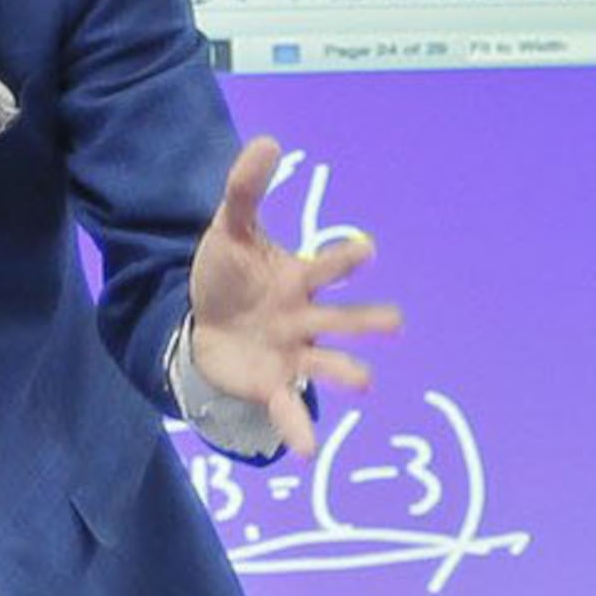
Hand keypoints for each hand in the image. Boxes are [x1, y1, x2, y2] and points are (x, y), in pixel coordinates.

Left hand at [184, 136, 400, 458]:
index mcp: (300, 278)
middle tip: (395, 325)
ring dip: (348, 374)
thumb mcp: (229, 229)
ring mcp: (293, 354)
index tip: (365, 251)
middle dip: (369, 321)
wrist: (201, 321)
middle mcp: (307, 318)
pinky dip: (300, 430)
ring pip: (330, 365)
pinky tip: (309, 453)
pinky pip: (290, 409)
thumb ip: (246, 189)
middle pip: (346, 320)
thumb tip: (270, 142)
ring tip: (364, 385)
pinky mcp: (272, 384)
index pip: (330, 266)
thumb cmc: (228, 273)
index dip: (348, 257)